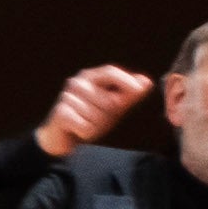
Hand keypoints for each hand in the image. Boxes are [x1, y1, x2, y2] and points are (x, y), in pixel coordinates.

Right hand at [36, 58, 155, 157]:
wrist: (61, 137)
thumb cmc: (89, 117)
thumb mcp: (113, 107)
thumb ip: (129, 95)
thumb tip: (147, 82)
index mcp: (90, 76)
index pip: (110, 72)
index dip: (125, 80)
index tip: (139, 90)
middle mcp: (77, 83)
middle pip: (108, 100)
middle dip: (109, 115)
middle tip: (98, 119)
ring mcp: (67, 97)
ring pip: (97, 116)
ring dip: (97, 126)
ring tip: (86, 124)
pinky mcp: (61, 113)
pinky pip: (86, 127)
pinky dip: (87, 133)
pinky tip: (77, 130)